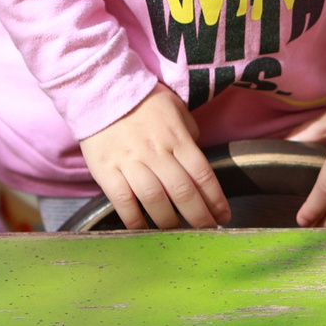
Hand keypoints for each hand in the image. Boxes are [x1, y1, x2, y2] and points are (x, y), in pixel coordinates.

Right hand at [81, 86, 229, 229]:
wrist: (101, 89)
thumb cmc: (143, 101)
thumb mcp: (176, 109)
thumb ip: (189, 135)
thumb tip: (196, 162)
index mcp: (177, 137)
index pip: (202, 174)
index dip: (215, 199)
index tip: (224, 216)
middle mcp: (156, 152)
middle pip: (182, 191)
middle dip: (199, 217)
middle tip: (207, 233)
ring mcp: (130, 162)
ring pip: (155, 200)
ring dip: (170, 222)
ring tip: (179, 235)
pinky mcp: (106, 171)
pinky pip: (123, 202)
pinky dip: (135, 221)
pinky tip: (145, 231)